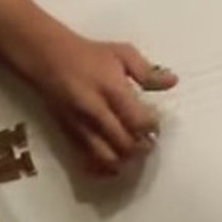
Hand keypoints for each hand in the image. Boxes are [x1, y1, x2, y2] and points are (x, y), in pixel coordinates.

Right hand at [15, 31, 178, 175]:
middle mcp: (96, 113)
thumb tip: (173, 82)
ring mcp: (80, 127)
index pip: (138, 121)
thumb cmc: (90, 54)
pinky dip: (104, 168)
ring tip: (133, 151)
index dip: (151, 128)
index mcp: (112, 90)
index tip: (155, 124)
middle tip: (149, 141)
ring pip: (106, 158)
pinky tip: (115, 162)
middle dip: (142, 147)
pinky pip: (87, 161)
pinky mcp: (68, 135)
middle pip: (125, 145)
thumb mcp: (123, 53)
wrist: (49, 59)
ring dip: (125, 160)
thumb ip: (148, 72)